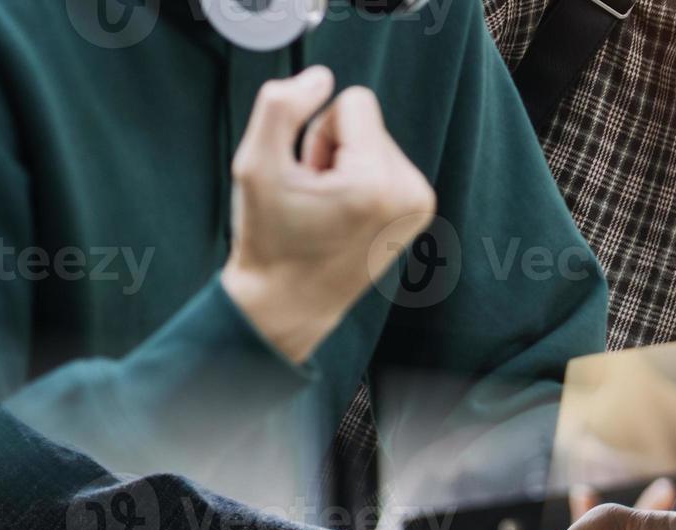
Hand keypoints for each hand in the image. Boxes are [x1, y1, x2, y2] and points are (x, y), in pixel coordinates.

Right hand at [220, 66, 436, 363]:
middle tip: (313, 196)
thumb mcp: (254, 164)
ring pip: (375, 140)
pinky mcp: (419, 212)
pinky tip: (342, 214)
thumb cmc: (270, 239)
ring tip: (326, 208)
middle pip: (367, 120)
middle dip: (332, 148)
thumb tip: (321, 78)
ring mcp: (420, 206)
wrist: (289, 304)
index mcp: (378, 183)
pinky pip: (385, 162)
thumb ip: (280, 106)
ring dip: (344, 165)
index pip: (355, 101)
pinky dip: (359, 179)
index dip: (317, 130)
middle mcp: (411, 193)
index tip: (307, 174)